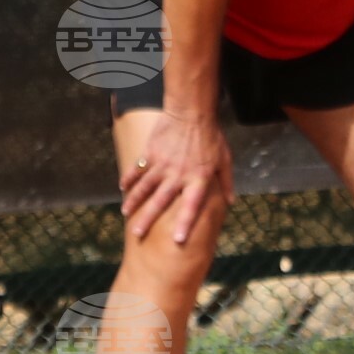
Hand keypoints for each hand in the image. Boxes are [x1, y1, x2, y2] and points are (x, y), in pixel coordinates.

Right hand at [121, 111, 233, 243]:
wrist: (191, 112)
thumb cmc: (212, 138)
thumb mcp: (225, 161)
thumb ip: (227, 183)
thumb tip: (231, 203)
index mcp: (198, 179)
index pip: (191, 206)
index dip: (184, 223)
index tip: (178, 240)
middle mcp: (178, 175)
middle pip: (160, 201)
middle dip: (148, 218)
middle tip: (137, 234)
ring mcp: (162, 164)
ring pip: (144, 187)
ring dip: (134, 201)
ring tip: (125, 214)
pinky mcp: (151, 153)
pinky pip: (138, 169)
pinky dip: (129, 178)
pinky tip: (122, 188)